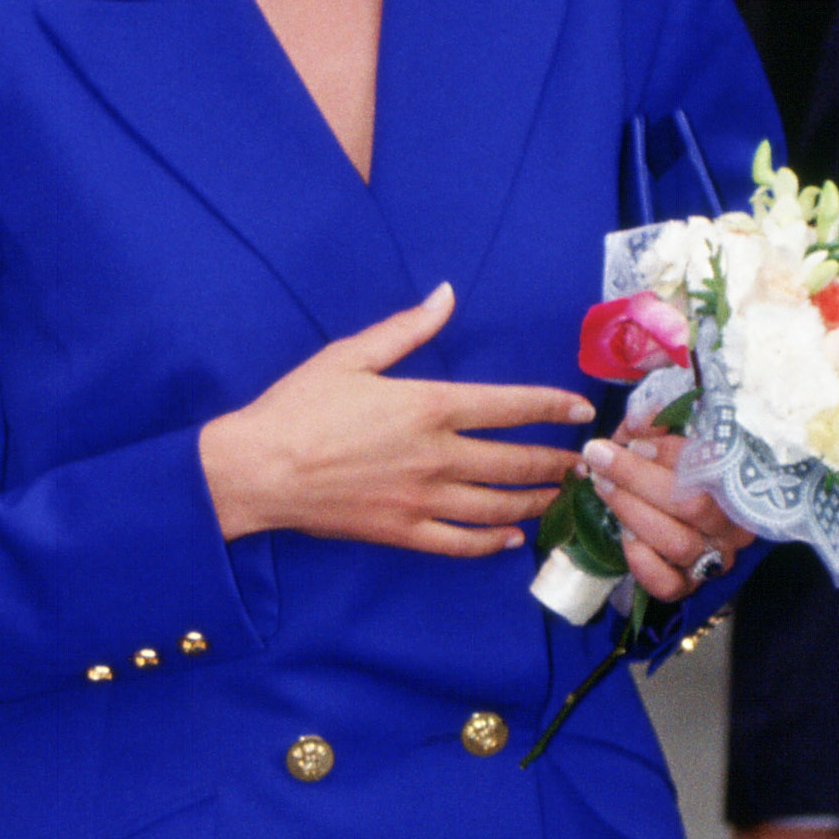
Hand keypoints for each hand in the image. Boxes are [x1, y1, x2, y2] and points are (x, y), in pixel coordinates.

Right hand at [198, 287, 592, 554]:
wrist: (257, 470)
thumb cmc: (297, 408)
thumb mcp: (350, 355)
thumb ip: (407, 328)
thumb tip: (446, 295)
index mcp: (429, 407)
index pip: (511, 406)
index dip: (553, 407)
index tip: (581, 410)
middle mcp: (436, 457)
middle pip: (515, 462)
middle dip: (554, 460)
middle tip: (579, 461)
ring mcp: (421, 500)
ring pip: (496, 506)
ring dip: (534, 501)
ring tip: (555, 496)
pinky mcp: (401, 532)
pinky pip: (459, 544)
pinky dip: (490, 543)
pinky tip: (508, 539)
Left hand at [585, 420, 753, 604]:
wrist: (666, 507)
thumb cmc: (669, 467)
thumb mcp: (664, 436)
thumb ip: (654, 424)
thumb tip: (639, 420)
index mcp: (739, 481)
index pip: (711, 465)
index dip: (667, 452)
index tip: (632, 440)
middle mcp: (734, 523)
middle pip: (692, 504)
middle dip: (637, 479)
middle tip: (599, 458)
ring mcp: (714, 558)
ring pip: (677, 543)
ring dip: (632, 513)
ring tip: (603, 488)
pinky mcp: (689, 585)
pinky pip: (668, 583)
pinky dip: (641, 561)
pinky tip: (623, 534)